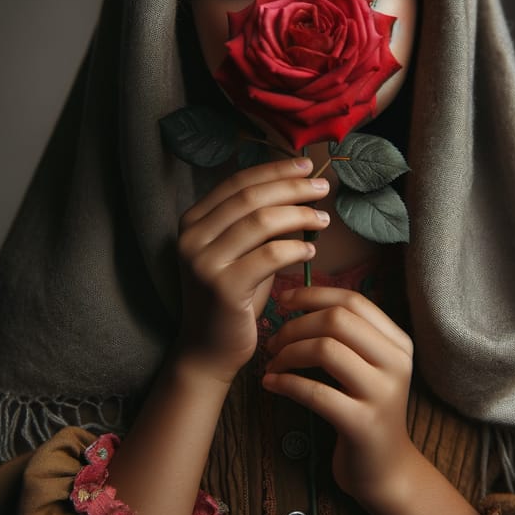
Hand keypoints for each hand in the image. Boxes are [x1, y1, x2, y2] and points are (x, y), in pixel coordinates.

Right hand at [176, 157, 329, 381]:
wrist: (209, 349)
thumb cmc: (234, 296)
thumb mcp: (242, 251)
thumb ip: (259, 221)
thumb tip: (300, 188)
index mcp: (192, 221)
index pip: (238, 182)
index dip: (275, 170)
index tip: (306, 165)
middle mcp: (191, 237)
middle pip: (251, 197)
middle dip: (292, 187)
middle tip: (323, 187)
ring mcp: (202, 261)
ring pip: (261, 221)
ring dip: (299, 215)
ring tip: (324, 219)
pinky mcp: (221, 286)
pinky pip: (268, 255)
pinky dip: (295, 247)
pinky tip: (311, 249)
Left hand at [262, 286, 414, 505]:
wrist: (385, 469)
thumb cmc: (364, 407)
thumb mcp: (368, 365)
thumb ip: (348, 334)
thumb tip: (302, 299)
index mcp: (398, 342)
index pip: (353, 300)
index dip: (313, 295)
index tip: (283, 301)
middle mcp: (396, 362)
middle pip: (337, 319)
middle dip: (296, 325)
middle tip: (273, 341)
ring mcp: (382, 394)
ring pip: (325, 349)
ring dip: (288, 353)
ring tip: (273, 364)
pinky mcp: (363, 424)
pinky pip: (315, 392)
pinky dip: (285, 384)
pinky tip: (271, 384)